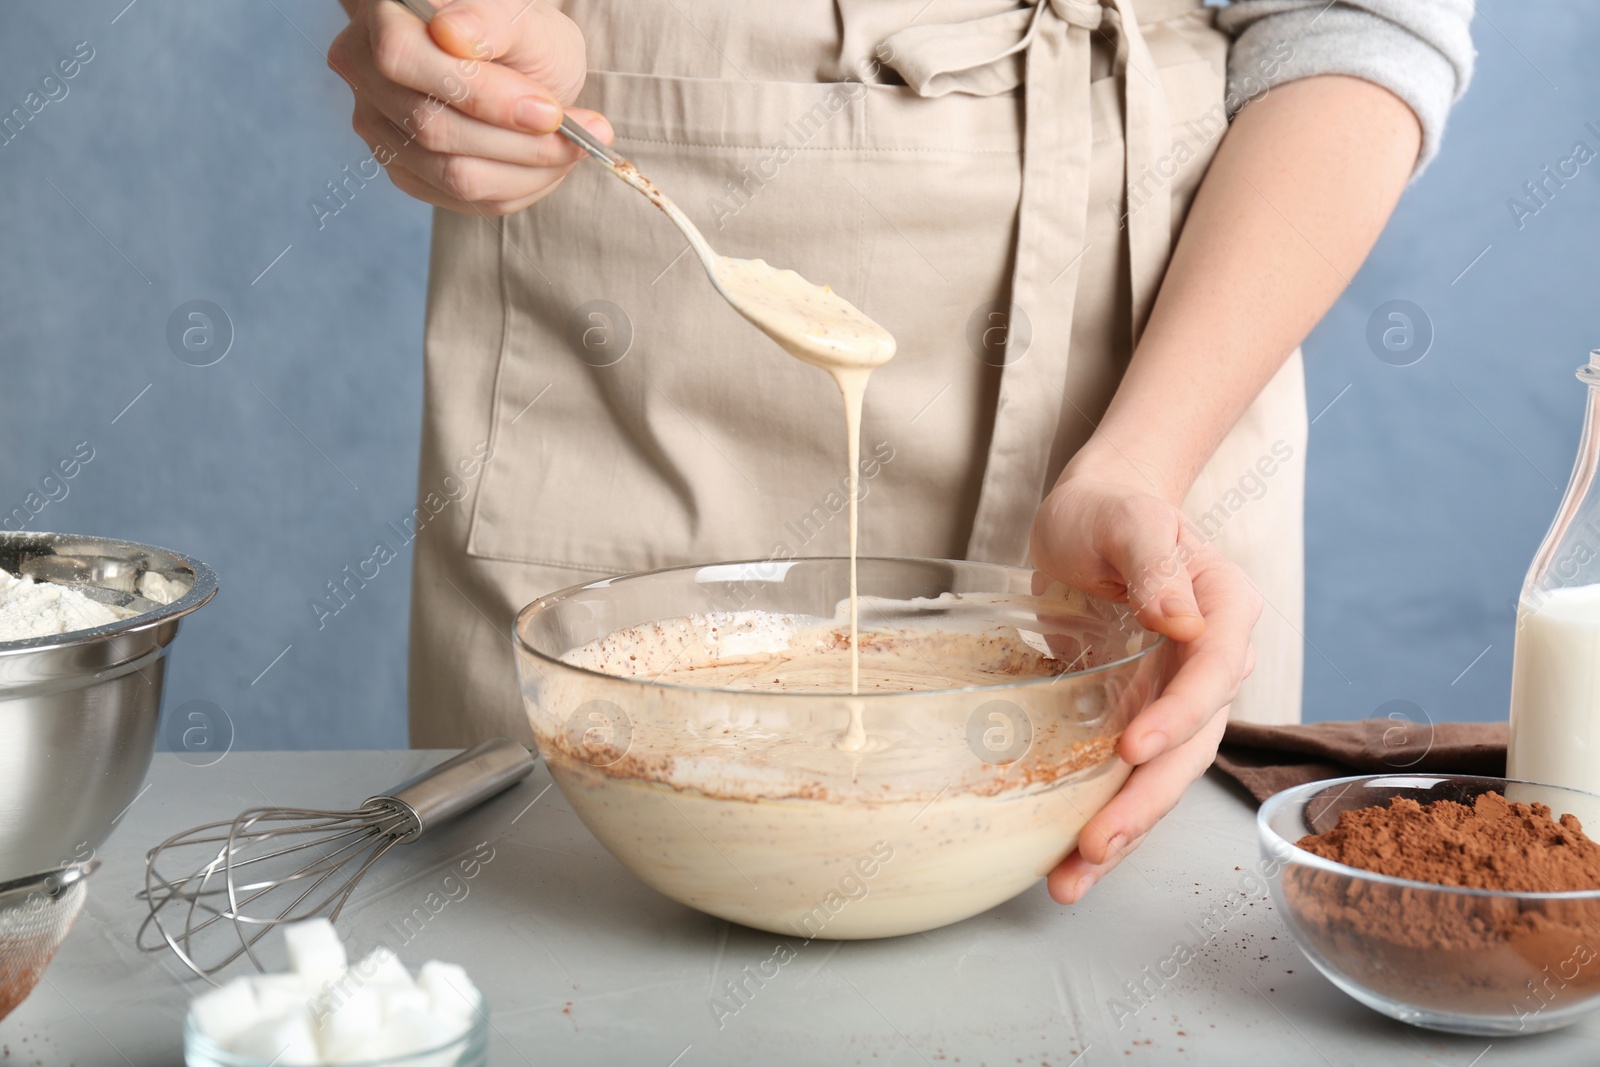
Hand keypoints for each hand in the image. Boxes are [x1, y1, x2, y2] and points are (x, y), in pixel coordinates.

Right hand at [327, 0, 611, 214]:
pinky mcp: (407, 171)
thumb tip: (454, 35)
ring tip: (576, 147)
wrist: (510, 60)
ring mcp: (379, 129)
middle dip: (521, 142)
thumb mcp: (519, 13)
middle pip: (433, 129)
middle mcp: (364, 75)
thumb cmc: (512, 30)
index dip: (482, 95)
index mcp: (383, 19)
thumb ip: (491, 20)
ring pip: (454, 176)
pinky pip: (467, 201)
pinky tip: (549, 163)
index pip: (405, 61)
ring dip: (530, 171)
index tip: (550, 110)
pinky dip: (521, 188)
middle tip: (586, 134)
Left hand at [1028, 471, 1261, 903]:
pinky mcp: (1138, 719)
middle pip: (1190, 747)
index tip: (1132, 747)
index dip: (1178, 716)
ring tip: (1071, 880)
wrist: (1091, 520)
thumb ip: (1154, 562)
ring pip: (1161, 778)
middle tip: (1094, 845)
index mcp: (1225, 612)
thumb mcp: (1127, 518)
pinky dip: (1101, 818)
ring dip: (1121, 832)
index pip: (1212, 674)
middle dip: (1144, 803)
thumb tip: (1179, 616)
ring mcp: (1176, 700)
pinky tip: (1067, 862)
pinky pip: (1127, 778)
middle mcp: (1211, 667)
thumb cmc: (1110, 508)